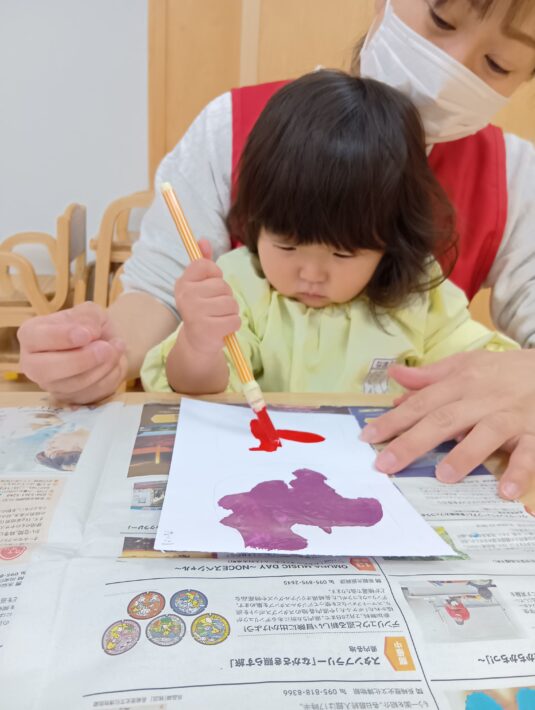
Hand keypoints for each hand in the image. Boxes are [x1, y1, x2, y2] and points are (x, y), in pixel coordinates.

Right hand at [18, 301, 126, 403]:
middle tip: (105, 348)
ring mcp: (52, 385)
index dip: (61, 337)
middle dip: (80, 360)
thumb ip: (87, 317)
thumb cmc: (90, 326)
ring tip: (116, 348)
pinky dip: (109, 377)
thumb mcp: (90, 311)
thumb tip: (89, 332)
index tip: (86, 335)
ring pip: (73, 385)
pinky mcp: (71, 399)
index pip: (35, 338)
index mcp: (31, 335)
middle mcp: (34, 364)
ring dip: (101, 367)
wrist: (107, 344)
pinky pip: (91, 394)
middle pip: (45, 370)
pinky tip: (115, 361)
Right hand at [174, 240, 239, 353]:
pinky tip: (221, 329)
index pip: (206, 265)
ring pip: (231, 303)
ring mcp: (195, 313)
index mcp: (183, 283)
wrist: (197, 342)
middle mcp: (186, 296)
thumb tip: (203, 240)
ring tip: (218, 318)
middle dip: (225, 298)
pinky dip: (232, 326)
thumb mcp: (200, 285)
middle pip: (223, 286)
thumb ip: (203, 263)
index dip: (215, 275)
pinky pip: (235, 320)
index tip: (210, 286)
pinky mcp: (207, 329)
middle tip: (213, 308)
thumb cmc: (202, 310)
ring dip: (230, 312)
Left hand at [359, 350, 534, 500]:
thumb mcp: (467, 364)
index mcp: (461, 382)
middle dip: (413, 442)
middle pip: (444, 420)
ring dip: (465, 455)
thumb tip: (395, 377)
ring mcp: (510, 416)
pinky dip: (519, 470)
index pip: (421, 403)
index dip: (394, 420)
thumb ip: (431, 375)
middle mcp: (482, 398)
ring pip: (486, 433)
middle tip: (386, 464)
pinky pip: (529, 452)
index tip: (368, 437)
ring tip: (443, 476)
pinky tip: (505, 490)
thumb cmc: (503, 371)